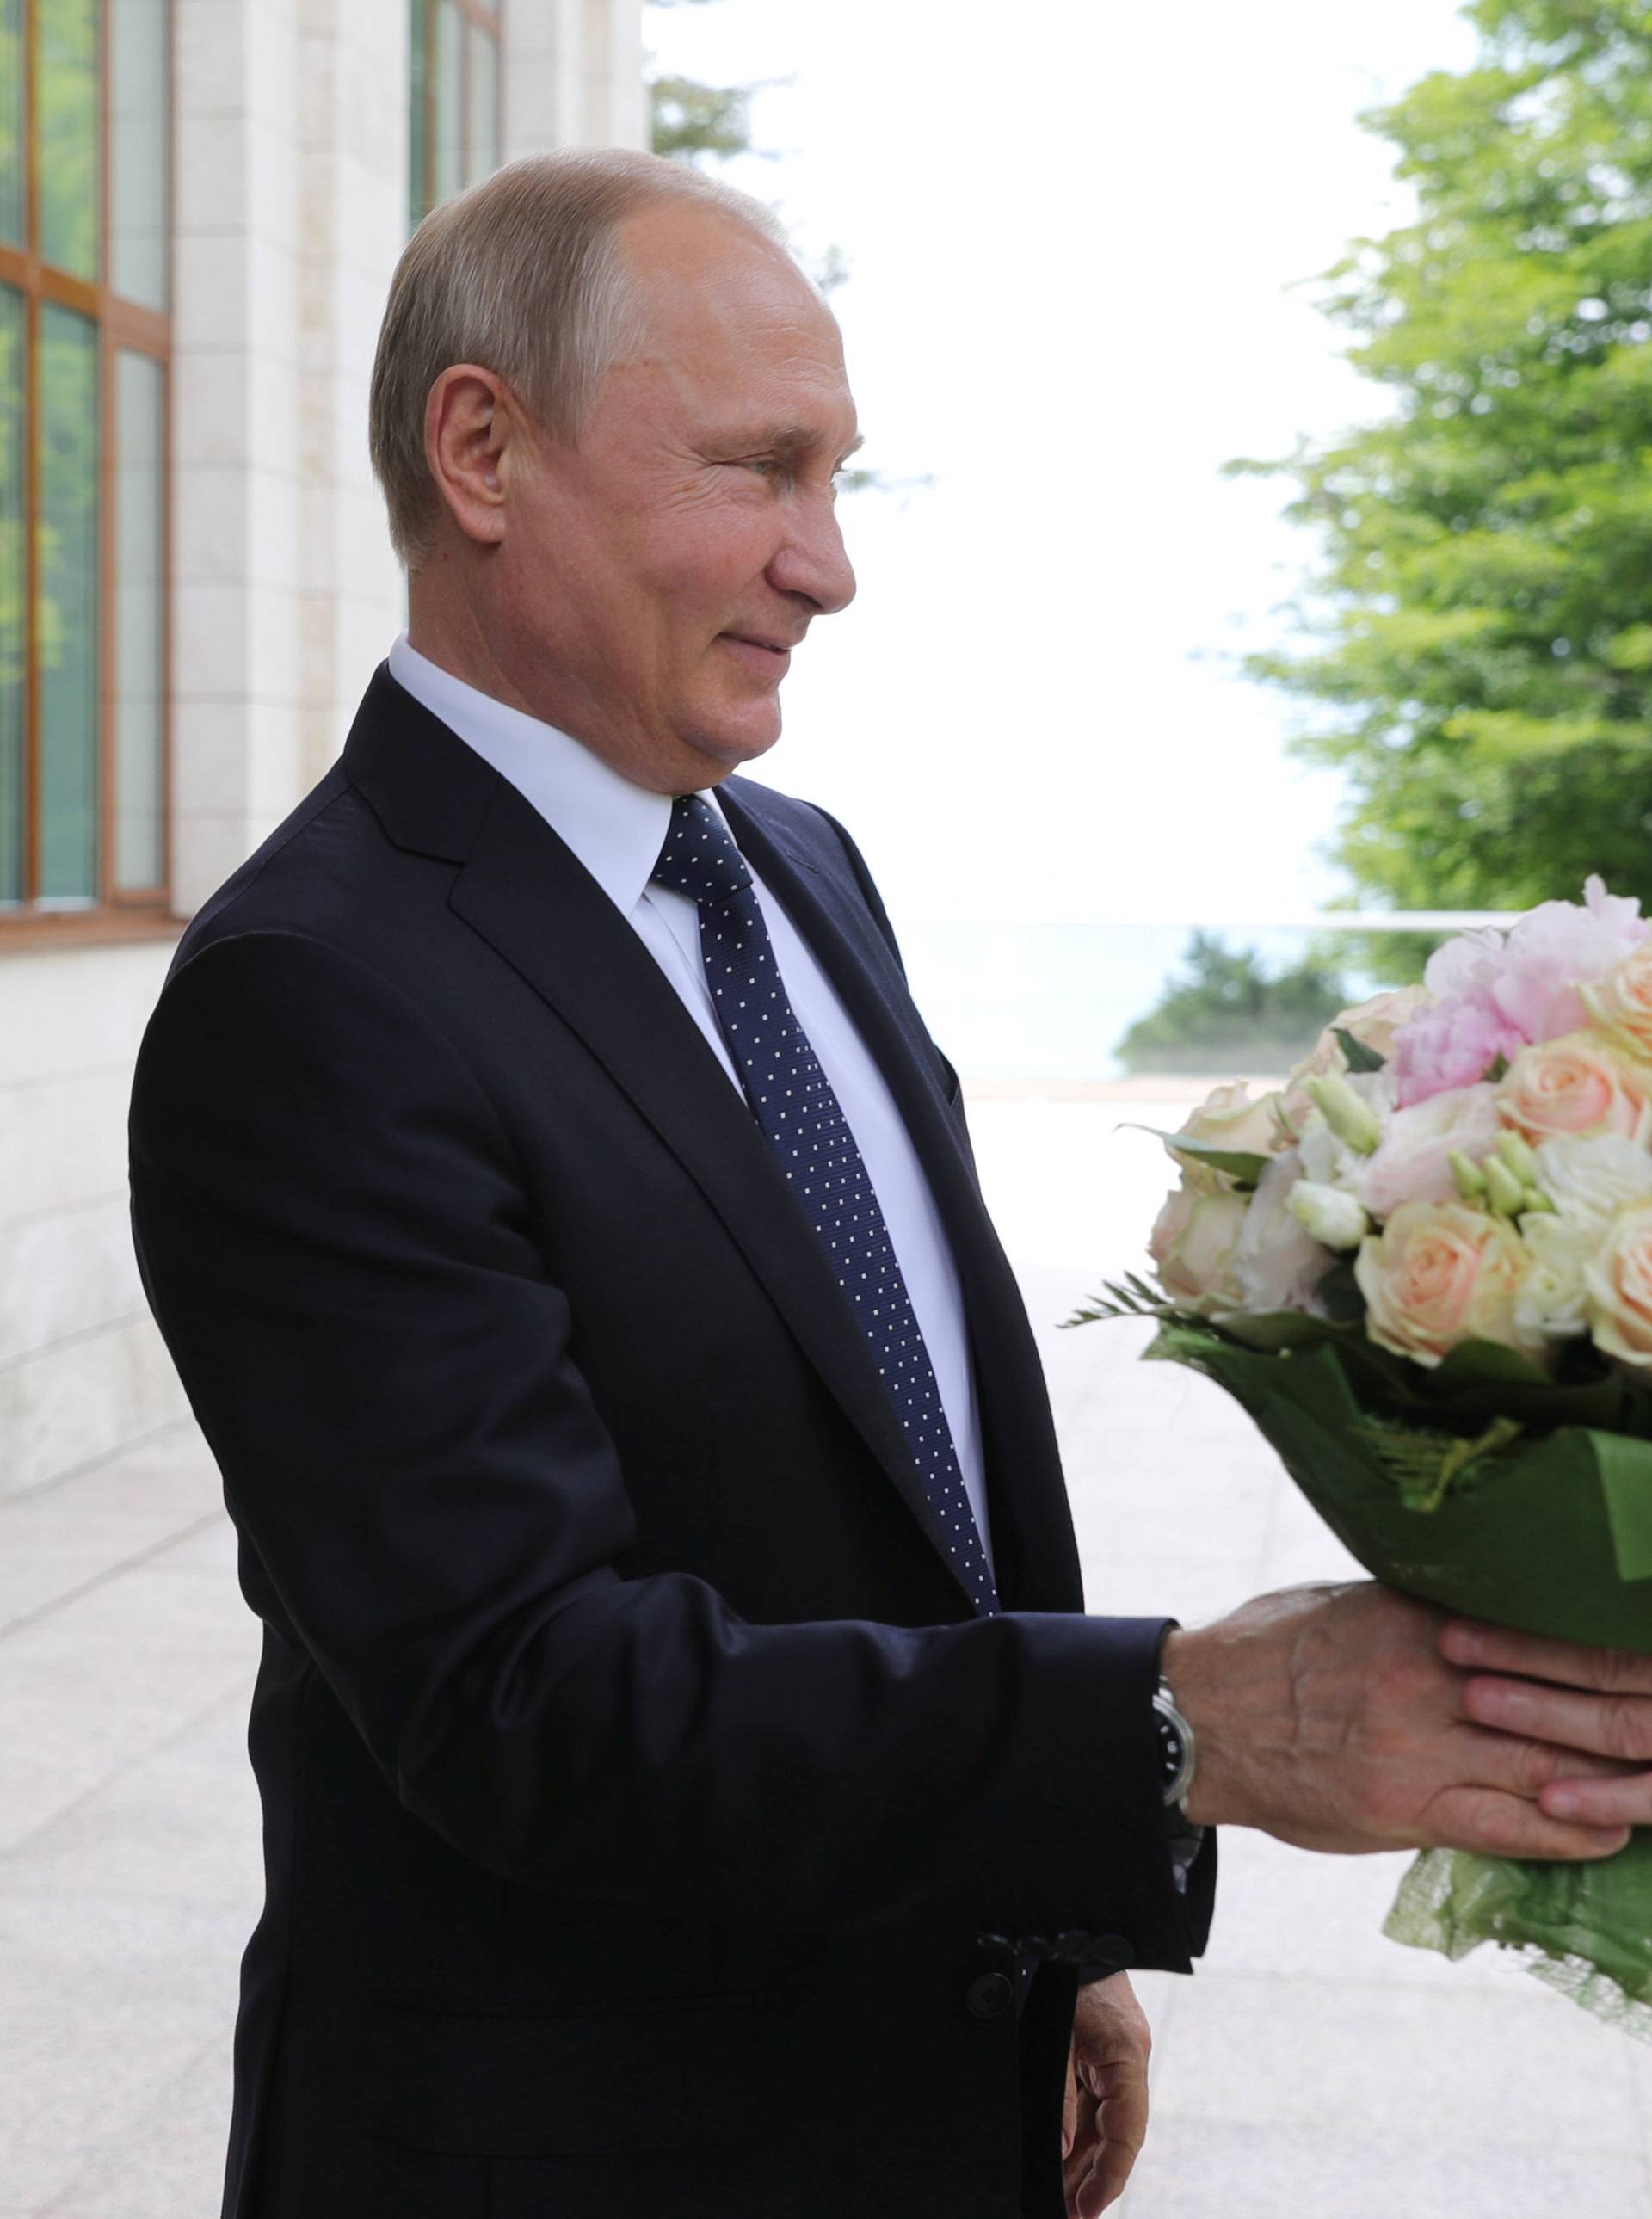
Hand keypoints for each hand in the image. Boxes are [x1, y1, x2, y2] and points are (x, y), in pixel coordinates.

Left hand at [1061, 1972, 1149, 2217]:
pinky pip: (1091, 2096)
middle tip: (1069, 2212)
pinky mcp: (1097, 2046)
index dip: (1109, 2177)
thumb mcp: (1056, 2037)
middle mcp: (1127, 2058)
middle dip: (1093, 2175)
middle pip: (1115, 2132)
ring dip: (1082, 2156)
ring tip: (1061, 2194)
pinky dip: (1076, 2126)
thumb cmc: (1061, 1973)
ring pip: (1102, 2118)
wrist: (1063, 1928)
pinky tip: (1060, 2152)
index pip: (1127, 2133)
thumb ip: (1059, 2096)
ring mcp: (1113, 2053)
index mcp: (1127, 2055)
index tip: (1088, 2209)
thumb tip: (1060, 2150)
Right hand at [1161, 1582, 1632, 1860]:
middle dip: (1628, 1716)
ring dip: (1613, 1779)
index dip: (1605, 1651)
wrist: (1193, 1718)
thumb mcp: (1345, 1602)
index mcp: (1418, 1614)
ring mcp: (1420, 1744)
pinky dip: (1567, 1830)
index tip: (1645, 1656)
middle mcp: (1430, 1675)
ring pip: (1547, 1763)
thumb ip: (1415, 1611)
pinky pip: (1506, 1825)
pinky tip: (1608, 1832)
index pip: (1540, 1631)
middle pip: (1561, 1699)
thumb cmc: (1266, 1650)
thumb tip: (1469, 1612)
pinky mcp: (1404, 1806)